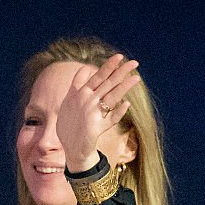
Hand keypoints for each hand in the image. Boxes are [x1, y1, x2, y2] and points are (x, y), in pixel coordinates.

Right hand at [57, 54, 139, 172]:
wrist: (71, 147)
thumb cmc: (70, 123)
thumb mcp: (69, 100)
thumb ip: (78, 84)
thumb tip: (86, 68)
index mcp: (79, 93)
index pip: (97, 76)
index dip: (108, 66)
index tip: (120, 57)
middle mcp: (86, 100)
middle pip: (106, 83)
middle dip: (120, 71)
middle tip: (134, 62)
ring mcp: (92, 113)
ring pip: (111, 97)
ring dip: (124, 87)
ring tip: (136, 78)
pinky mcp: (96, 127)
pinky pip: (111, 118)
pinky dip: (119, 111)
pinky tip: (127, 104)